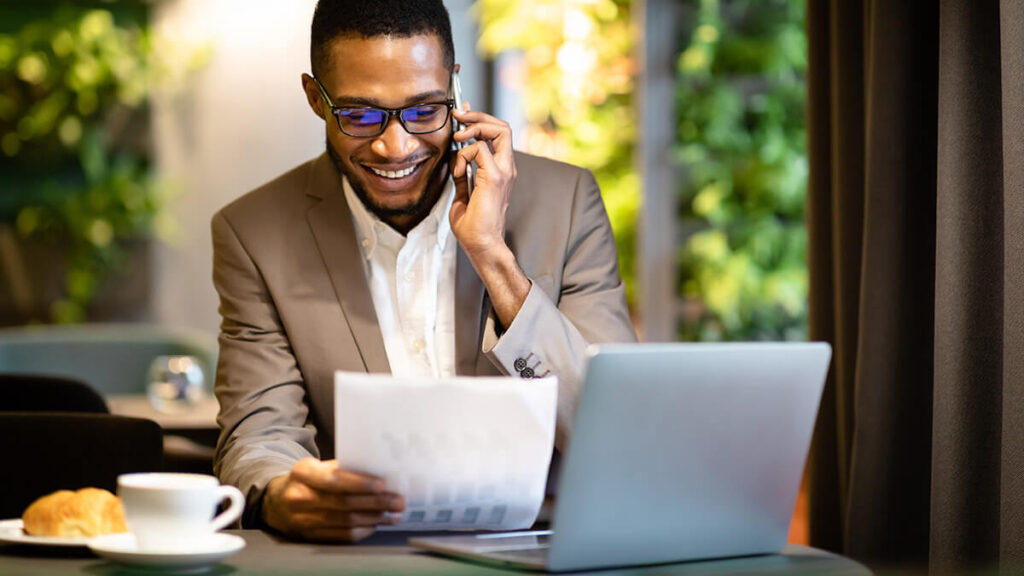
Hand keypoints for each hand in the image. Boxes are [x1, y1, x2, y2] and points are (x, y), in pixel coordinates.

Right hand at [261, 458, 403, 541]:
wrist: (278, 501)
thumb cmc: (307, 480)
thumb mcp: (316, 466)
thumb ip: (341, 468)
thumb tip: (379, 473)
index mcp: (302, 472)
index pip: (334, 479)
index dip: (360, 483)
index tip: (382, 484)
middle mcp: (299, 497)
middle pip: (343, 503)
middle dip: (376, 502)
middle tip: (397, 501)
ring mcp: (302, 520)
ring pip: (345, 521)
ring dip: (374, 518)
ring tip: (393, 514)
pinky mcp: (309, 536)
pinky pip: (341, 535)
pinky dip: (363, 530)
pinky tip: (377, 524)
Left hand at [449, 104, 530, 327]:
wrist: (482, 245)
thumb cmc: (474, 226)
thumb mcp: (462, 194)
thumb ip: (461, 174)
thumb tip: (454, 156)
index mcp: (501, 170)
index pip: (497, 134)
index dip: (479, 118)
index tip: (461, 113)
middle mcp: (506, 168)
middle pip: (502, 126)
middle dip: (477, 116)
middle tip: (459, 117)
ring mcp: (504, 172)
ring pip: (499, 130)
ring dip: (474, 128)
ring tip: (457, 140)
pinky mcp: (495, 178)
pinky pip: (480, 150)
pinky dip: (464, 154)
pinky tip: (458, 170)